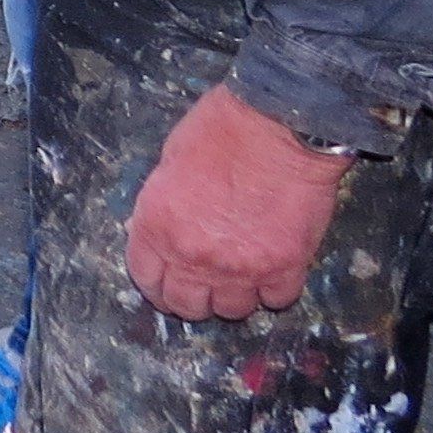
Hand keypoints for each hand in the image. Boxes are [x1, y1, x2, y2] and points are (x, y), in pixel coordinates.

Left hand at [123, 86, 351, 319]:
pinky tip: (275, 270)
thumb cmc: (221, 128)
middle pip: (187, 305)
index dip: (158, 284)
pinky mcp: (285, 266)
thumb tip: (166, 231)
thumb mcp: (169, 163)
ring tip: (242, 274)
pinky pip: (278, 299)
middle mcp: (193, 256)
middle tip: (206, 282)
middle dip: (194, 296)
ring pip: (232, 310)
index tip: (169, 282)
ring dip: (235, 295)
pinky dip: (275, 289)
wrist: (278, 122)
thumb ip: (164, 207)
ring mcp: (240, 267)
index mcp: (157, 227)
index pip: (147, 279)